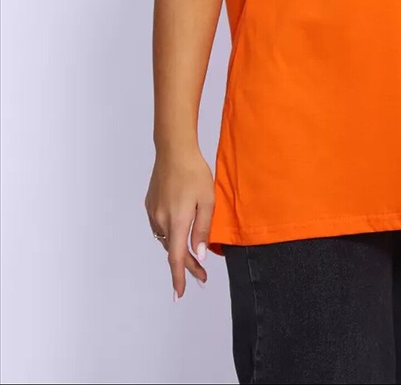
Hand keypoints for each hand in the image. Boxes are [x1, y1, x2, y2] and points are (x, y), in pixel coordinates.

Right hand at [144, 147, 214, 298]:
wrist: (174, 150)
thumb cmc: (194, 172)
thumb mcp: (207, 201)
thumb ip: (203, 230)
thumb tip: (198, 255)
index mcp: (177, 221)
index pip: (176, 258)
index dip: (179, 278)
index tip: (180, 294)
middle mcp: (162, 220)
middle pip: (172, 251)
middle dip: (186, 265)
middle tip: (201, 275)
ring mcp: (153, 212)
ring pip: (166, 239)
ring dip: (178, 248)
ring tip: (193, 253)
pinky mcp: (150, 204)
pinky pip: (160, 226)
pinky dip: (170, 233)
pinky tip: (179, 228)